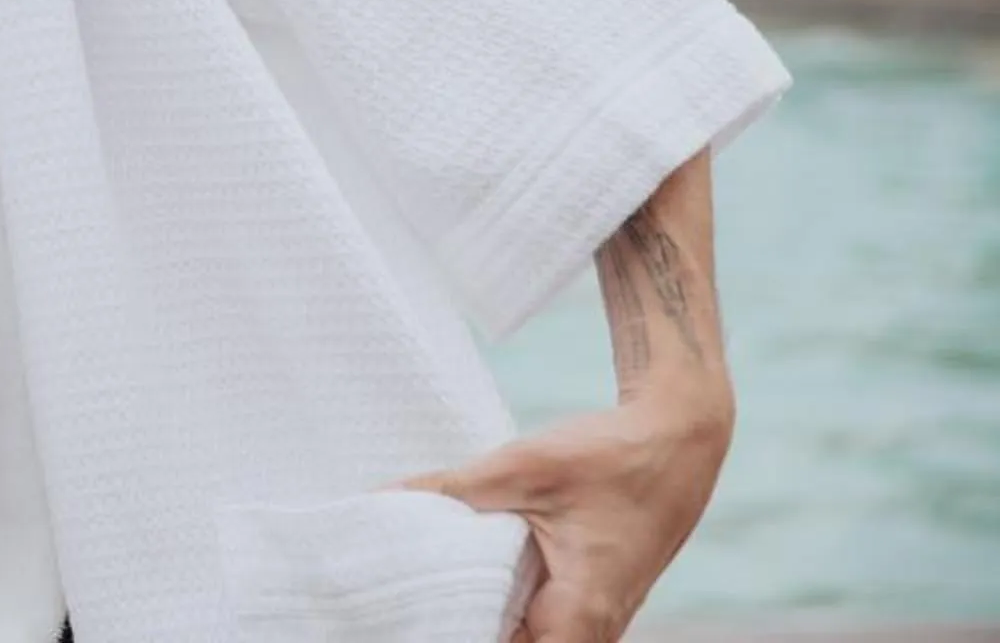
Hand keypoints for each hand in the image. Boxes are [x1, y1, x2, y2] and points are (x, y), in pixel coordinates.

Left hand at [402, 384, 732, 642]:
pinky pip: (542, 619)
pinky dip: (503, 602)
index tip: (414, 621)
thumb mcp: (522, 468)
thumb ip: (450, 490)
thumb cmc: (615, 457)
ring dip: (481, 616)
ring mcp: (596, 617)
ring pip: (527, 636)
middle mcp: (594, 630)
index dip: (459, 637)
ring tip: (423, 589)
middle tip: (404, 603)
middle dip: (460, 626)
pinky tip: (463, 574)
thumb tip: (380, 500)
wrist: (680, 437)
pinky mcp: (593, 597)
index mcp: (580, 615)